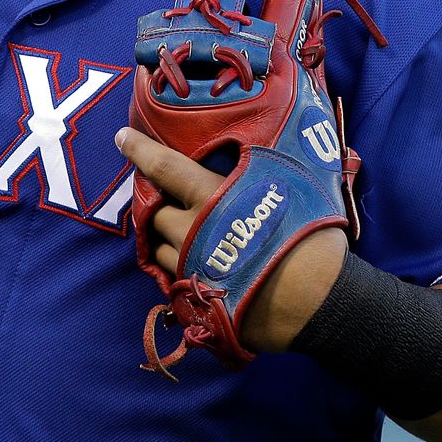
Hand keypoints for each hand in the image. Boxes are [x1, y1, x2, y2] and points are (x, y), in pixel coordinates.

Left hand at [115, 127, 348, 354]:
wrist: (319, 303)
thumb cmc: (309, 239)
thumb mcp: (289, 187)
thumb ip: (259, 172)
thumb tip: (255, 156)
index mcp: (212, 198)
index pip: (164, 168)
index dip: (140, 150)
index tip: (121, 138)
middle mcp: (192, 232)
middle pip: (154, 213)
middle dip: (158, 204)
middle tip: (170, 198)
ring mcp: (190, 269)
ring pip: (160, 248)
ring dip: (166, 238)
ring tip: (186, 232)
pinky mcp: (196, 300)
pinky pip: (173, 279)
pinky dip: (178, 267)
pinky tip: (197, 264)